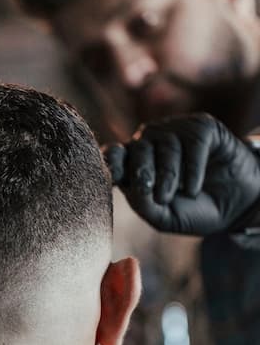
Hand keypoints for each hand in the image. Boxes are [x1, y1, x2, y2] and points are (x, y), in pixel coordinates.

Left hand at [104, 113, 259, 235]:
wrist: (233, 206)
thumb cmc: (191, 210)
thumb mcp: (164, 216)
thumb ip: (143, 204)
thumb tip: (132, 187)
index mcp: (133, 163)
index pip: (114, 153)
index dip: (113, 161)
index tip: (116, 176)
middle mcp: (150, 142)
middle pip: (139, 149)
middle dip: (145, 174)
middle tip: (155, 195)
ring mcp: (175, 132)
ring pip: (166, 145)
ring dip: (173, 176)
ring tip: (185, 195)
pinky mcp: (201, 127)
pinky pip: (193, 143)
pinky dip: (194, 169)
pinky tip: (194, 188)